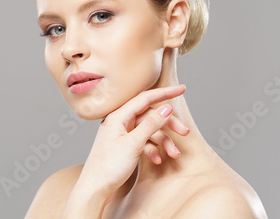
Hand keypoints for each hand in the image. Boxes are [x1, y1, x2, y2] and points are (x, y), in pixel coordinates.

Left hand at [74, 84, 189, 200]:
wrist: (94, 190)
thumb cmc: (108, 167)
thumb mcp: (133, 144)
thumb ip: (151, 124)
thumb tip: (166, 108)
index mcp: (118, 116)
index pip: (145, 98)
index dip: (165, 93)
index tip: (182, 89)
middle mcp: (119, 122)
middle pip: (150, 116)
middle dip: (168, 124)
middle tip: (185, 132)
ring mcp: (121, 134)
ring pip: (149, 131)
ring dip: (163, 141)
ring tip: (174, 154)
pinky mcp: (124, 146)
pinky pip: (143, 142)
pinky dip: (152, 149)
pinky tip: (157, 160)